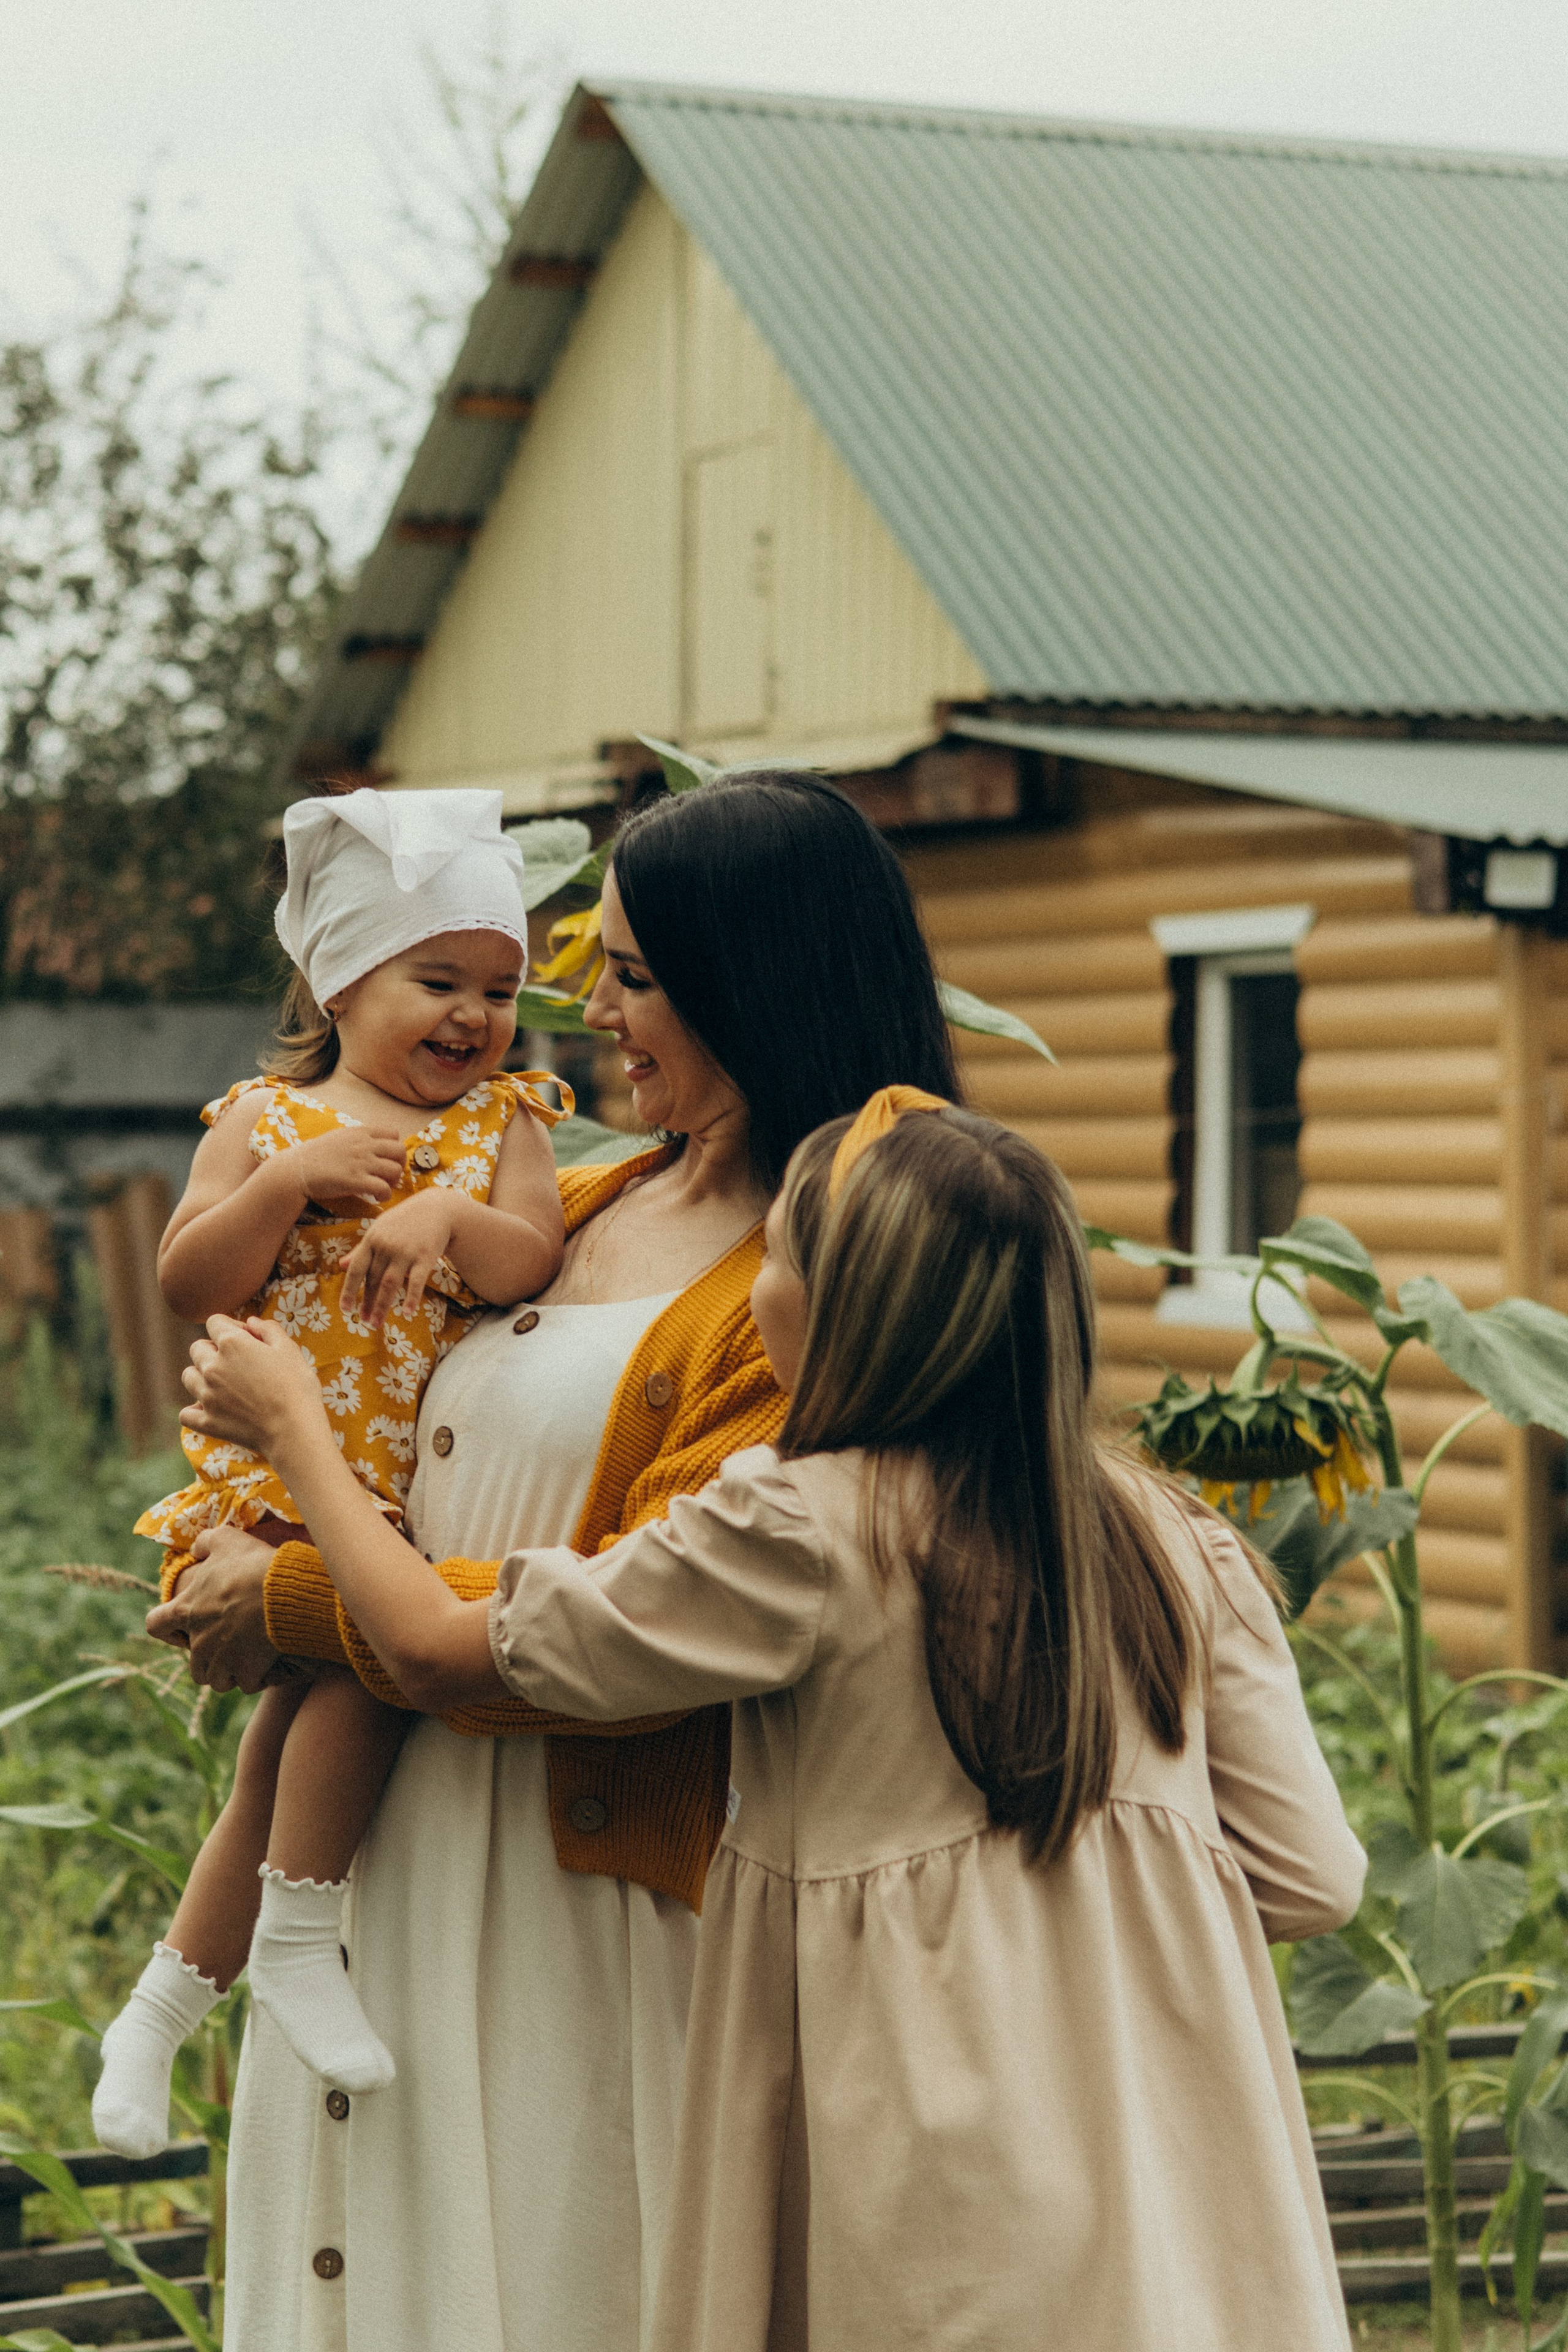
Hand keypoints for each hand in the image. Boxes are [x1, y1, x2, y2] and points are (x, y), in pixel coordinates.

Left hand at [146, 1524, 289, 1692]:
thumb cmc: (252, 1565)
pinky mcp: (248, 1670)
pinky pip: (246, 1684)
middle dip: (207, 1660)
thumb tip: (197, 1548)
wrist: (285, 1592)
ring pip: (217, 1680)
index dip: (166, 1628)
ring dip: (228, 1672)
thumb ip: (206, 1542)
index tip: (182, 1627)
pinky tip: (264, 1665)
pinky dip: (253, 1677)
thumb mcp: (226, 1539)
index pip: (155, 1625)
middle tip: (225, 1645)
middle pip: (193, 1665)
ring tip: (244, 1659)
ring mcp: (223, 1659)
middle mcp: (199, 1641)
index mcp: (187, 1610)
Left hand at [180, 1315, 324, 1455]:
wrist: (293, 1429)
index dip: (230, 1327)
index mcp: (232, 1343)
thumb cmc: (296, 1387)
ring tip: (222, 1385)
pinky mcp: (206, 1421)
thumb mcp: (289, 1349)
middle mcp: (212, 1366)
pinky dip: (194, 1410)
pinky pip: (186, 1413)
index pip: (214, 1322)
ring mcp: (206, 1395)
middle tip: (237, 1363)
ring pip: (188, 1376)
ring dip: (201, 1376)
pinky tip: (210, 1410)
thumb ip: (268, 1329)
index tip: (246, 1339)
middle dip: (213, 1350)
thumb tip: (251, 1322)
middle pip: (197, 1348)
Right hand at [287, 1124, 404, 1213]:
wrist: (296, 1169)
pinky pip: (383, 1188)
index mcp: (360, 1132)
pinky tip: (376, 1197)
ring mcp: (360, 1162)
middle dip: (399, 1165)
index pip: (393, 1133)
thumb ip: (359, 1138)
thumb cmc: (316, 1155)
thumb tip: (376, 1144)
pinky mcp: (355, 1180)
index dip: (394, 1148)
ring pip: (395, 1170)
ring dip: (393, 1182)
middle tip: (389, 1176)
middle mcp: (363, 1145)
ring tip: (381, 1188)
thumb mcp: (339, 1137)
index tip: (387, 1160)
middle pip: (400, 1151)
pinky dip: (385, 1195)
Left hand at [340, 1189, 460, 1326]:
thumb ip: (361, 1249)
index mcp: (372, 1239)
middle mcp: (386, 1246)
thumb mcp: (380, 1230)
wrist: (438, 1208)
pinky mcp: (425, 1257)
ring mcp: (405, 1251)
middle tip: (365, 1321)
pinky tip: (407, 1313)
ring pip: (389, 1284)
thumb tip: (341, 1265)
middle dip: (368, 1303)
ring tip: (376, 1323)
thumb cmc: (405, 1220)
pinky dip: (411, 1298)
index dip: (349, 1291)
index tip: (345, 1309)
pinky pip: (415, 1282)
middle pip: (373, 1280)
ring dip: (382, 1306)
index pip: (356, 1269)